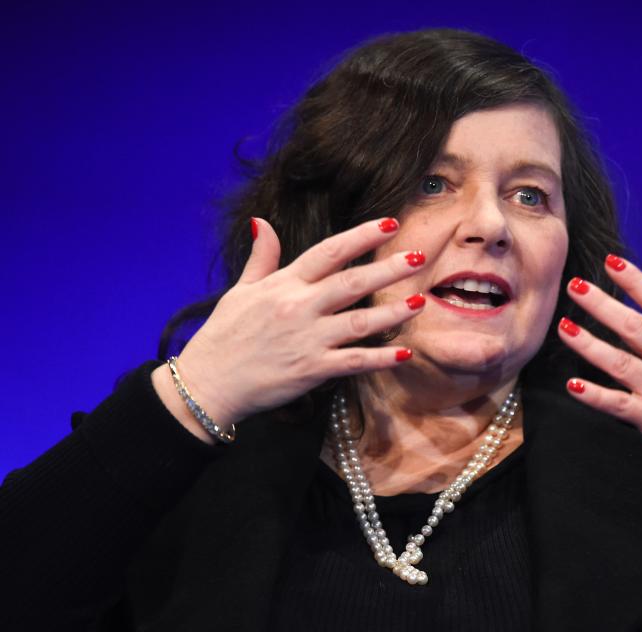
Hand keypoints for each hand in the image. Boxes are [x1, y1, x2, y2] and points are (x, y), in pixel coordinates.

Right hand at [152, 217, 426, 431]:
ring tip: (419, 302)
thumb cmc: (223, 336)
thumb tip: (262, 221)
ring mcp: (308, 339)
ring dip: (392, 312)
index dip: (361, 236)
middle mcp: (299, 308)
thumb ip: (262, 257)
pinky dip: (380, 358)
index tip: (389, 223)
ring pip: (359, 322)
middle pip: (352, 282)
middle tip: (419, 257)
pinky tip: (404, 352)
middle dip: (388, 268)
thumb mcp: (240, 291)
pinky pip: (353, 362)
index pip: (328, 252)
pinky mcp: (312, 370)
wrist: (206, 384)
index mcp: (283, 284)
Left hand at [557, 255, 641, 507]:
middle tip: (575, 285)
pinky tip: (572, 384)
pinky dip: (594, 395)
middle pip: (635, 328)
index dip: (637, 282)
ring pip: (620, 362)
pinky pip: (617, 405)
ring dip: (589, 344)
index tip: (612, 263)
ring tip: (564, 327)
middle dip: (603, 304)